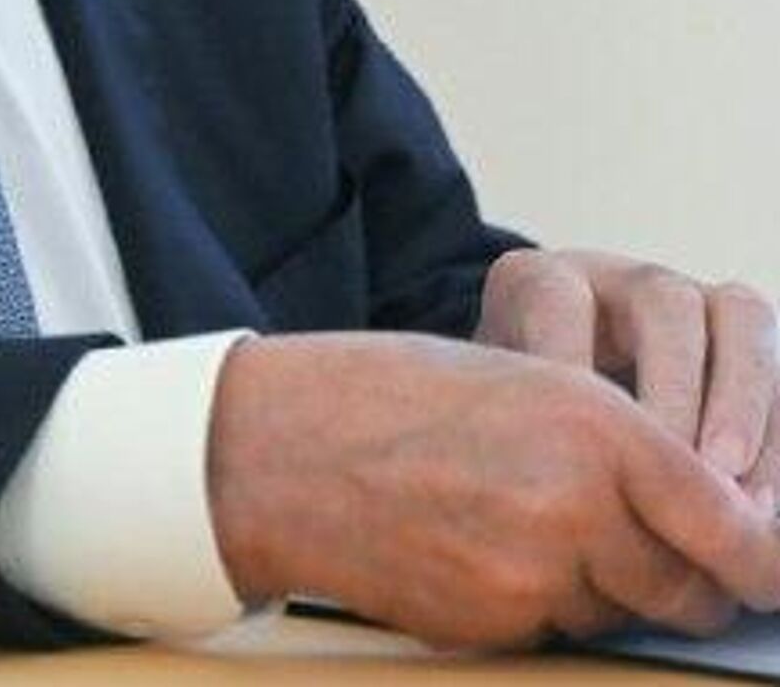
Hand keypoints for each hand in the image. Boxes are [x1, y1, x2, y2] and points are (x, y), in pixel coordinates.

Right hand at [207, 332, 779, 646]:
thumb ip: (613, 442)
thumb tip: (703, 510)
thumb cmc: (390, 394)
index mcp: (594, 422)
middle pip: (690, 588)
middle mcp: (578, 502)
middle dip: (687, 582)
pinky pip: (555, 632)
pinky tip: (482, 551)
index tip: (765, 566)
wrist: (279, 447)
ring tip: (524, 526)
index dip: (762, 557)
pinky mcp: (495, 625)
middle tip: (653, 556)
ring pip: (621, 612)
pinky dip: (540, 605)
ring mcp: (535, 574)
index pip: (733, 526)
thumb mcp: (519, 378)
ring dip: (602, 588)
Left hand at [476, 249, 779, 506]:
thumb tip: (548, 477)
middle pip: (663, 302)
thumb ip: (514, 424)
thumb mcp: (498, 406)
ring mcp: (694, 302)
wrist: (556, 399)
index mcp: (544, 280)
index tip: (578, 437)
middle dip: (677, 387)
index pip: (555, 300)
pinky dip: (774, 434)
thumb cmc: (521, 413)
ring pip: (739, 320)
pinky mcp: (746, 342)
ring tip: (729, 489)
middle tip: (679, 466)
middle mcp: (623, 280)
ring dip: (742, 406)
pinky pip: (779, 368)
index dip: (572, 362)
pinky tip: (758, 502)